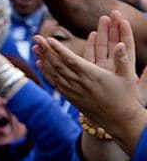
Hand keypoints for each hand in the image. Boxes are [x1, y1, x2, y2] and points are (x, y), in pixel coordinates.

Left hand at [35, 11, 146, 151]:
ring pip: (54, 73)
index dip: (58, 49)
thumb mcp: (127, 78)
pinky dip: (46, 73)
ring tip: (34, 48)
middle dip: (45, 50)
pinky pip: (55, 83)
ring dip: (43, 59)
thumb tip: (120, 44)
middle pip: (57, 64)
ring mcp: (74, 91)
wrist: (121, 122)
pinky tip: (40, 64)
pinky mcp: (71, 98)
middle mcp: (79, 83)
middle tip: (36, 37)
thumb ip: (122, 60)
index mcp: (92, 76)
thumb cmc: (126, 99)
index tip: (48, 39)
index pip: (70, 59)